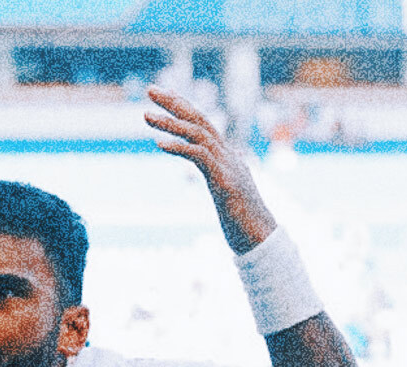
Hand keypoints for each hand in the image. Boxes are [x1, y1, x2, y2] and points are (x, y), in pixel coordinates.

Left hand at [144, 86, 276, 252]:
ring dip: (170, 123)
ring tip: (145, 115)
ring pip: (198, 133)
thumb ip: (227, 170)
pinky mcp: (225, 181)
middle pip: (200, 118)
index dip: (183, 105)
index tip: (162, 94)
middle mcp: (228, 154)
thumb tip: (233, 158)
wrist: (261, 238)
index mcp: (226, 155)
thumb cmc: (244, 218)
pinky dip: (179, 146)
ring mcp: (228, 166)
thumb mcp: (232, 187)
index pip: (203, 121)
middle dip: (174, 102)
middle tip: (150, 89)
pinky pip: (199, 156)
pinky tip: (158, 143)